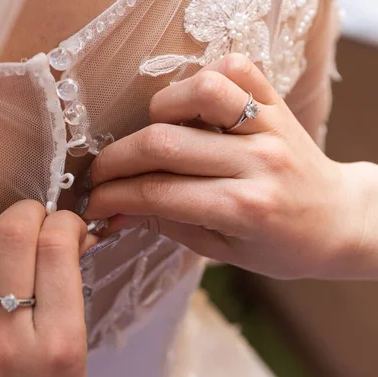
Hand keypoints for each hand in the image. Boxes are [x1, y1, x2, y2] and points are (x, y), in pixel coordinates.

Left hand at [0, 200, 92, 376]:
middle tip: (28, 223)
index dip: (62, 221)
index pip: (56, 247)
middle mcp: (8, 339)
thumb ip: (70, 295)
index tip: (61, 228)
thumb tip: (68, 236)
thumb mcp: (73, 356)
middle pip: (12, 236)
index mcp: (57, 342)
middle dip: (25, 212)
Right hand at [83, 53, 373, 279]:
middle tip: (101, 175)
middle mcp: (257, 162)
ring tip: (151, 136)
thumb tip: (118, 210)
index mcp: (244, 208)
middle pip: (164, 144)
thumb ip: (168, 226)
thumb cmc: (281, 246)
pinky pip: (235, 68)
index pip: (158, 194)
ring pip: (199, 92)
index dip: (114, 197)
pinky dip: (201, 79)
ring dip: (158, 112)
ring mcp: (269, 126)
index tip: (93, 202)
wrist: (339, 220)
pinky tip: (190, 107)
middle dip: (116, 160)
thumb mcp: (223, 251)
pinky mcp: (276, 103)